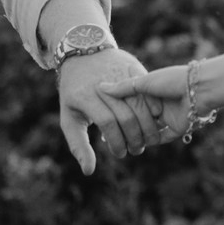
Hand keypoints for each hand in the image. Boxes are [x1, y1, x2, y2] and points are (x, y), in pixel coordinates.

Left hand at [57, 50, 163, 171]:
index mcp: (84, 95)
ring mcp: (120, 73)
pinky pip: (148, 91)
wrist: (83, 53)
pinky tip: (153, 122)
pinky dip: (154, 109)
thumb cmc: (74, 92)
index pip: (107, 122)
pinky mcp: (134, 67)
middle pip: (127, 115)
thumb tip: (89, 171)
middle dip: (134, 138)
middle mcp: (104, 83)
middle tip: (135, 150)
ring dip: (147, 127)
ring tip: (145, 141)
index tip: (119, 154)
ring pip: (141, 104)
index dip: (116, 141)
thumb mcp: (69, 118)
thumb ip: (78, 145)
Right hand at [103, 64, 195, 143]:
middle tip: (110, 134)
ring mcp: (169, 117)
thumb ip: (123, 87)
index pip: (132, 104)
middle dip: (127, 127)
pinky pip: (162, 138)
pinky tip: (136, 145)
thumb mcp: (143, 81)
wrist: (198, 88)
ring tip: (122, 142)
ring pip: (150, 131)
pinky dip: (151, 142)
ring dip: (138, 137)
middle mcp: (160, 105)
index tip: (105, 116)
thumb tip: (100, 87)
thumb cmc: (170, 80)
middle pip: (140, 119)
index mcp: (152, 91)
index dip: (119, 110)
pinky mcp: (178, 128)